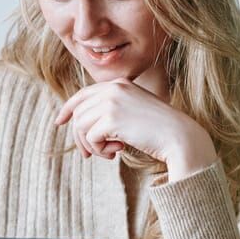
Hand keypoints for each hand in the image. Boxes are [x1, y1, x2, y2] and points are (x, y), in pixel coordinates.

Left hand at [53, 79, 218, 177]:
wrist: (180, 137)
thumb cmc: (159, 130)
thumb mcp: (134, 112)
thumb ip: (112, 110)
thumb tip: (81, 123)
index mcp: (120, 83)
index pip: (84, 94)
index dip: (68, 108)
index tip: (59, 121)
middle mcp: (113, 88)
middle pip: (79, 113)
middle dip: (80, 137)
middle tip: (89, 155)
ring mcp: (111, 101)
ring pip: (81, 126)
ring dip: (91, 145)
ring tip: (109, 153)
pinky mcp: (111, 118)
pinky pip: (90, 138)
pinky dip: (99, 150)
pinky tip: (117, 152)